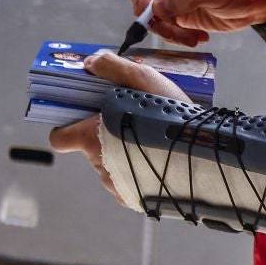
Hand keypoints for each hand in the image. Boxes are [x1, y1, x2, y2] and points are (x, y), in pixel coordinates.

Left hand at [49, 52, 187, 203]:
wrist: (205, 157)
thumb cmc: (170, 116)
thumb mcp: (141, 78)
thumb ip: (110, 67)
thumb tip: (88, 63)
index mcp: (90, 139)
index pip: (60, 138)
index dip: (68, 127)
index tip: (84, 117)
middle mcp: (98, 166)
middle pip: (90, 148)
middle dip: (104, 134)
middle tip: (130, 120)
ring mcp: (117, 186)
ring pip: (110, 165)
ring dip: (121, 153)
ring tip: (149, 139)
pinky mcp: (136, 201)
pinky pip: (128, 182)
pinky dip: (137, 171)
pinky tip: (157, 158)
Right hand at [127, 0, 265, 46]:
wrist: (256, 2)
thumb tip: (158, 7)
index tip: (146, 8)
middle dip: (154, 16)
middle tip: (172, 29)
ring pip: (151, 16)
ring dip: (168, 31)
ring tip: (191, 38)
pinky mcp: (176, 14)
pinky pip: (165, 28)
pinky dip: (177, 36)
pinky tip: (196, 37)